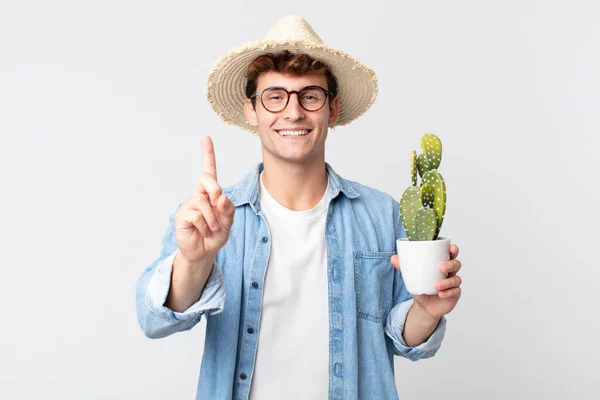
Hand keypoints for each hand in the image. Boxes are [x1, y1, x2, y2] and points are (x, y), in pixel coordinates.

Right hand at [175, 135, 234, 262]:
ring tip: (212, 229)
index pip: (209, 170)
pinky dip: (205, 226)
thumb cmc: (215, 235)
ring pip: (203, 201)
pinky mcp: (182, 216)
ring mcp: (188, 205)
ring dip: (213, 218)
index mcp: (210, 193)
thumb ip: (227, 208)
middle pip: (206, 179)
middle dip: (215, 189)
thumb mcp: (228, 222)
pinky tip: (203, 232)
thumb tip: (220, 195)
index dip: (207, 154)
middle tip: (219, 204)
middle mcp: (198, 195)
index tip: (206, 137)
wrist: (204, 253)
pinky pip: (197, 215)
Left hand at [390, 244, 461, 319]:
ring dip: (447, 281)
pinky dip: (448, 292)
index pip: (450, 253)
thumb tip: (393, 258)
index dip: (453, 250)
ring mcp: (453, 283)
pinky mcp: (454, 294)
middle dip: (450, 264)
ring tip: (437, 285)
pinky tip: (441, 294)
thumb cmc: (421, 286)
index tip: (450, 248)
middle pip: (456, 264)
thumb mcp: (411, 277)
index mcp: (441, 263)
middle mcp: (450, 272)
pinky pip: (455, 291)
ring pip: (456, 279)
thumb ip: (403, 267)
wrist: (424, 306)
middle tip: (441, 267)